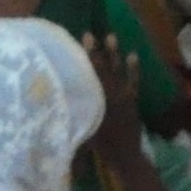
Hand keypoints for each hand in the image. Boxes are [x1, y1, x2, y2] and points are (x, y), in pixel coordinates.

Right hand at [79, 32, 142, 148]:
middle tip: (89, 34)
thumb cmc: (99, 145)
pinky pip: (133, 82)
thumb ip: (73, 111)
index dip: (84, 57)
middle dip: (95, 51)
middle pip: (101, 69)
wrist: (125, 156)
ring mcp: (123, 96)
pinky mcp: (132, 101)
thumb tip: (57, 97)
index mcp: (96, 100)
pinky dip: (133, 69)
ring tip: (111, 36)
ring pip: (117, 71)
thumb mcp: (80, 128)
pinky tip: (133, 55)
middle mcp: (110, 94)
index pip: (88, 74)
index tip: (77, 42)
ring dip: (114, 54)